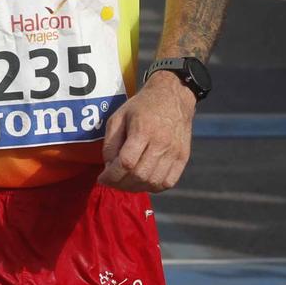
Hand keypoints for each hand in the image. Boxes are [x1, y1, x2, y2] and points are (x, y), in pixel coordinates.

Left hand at [99, 73, 195, 191]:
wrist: (173, 96)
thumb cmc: (142, 106)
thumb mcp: (119, 117)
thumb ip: (111, 143)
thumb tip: (109, 167)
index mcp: (143, 130)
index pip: (126, 163)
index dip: (112, 176)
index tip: (102, 178)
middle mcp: (161, 143)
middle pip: (139, 175)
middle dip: (121, 184)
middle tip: (112, 182)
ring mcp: (174, 151)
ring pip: (153, 182)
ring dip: (136, 188)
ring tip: (126, 182)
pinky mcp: (183, 157)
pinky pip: (168, 182)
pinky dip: (154, 187)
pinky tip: (143, 181)